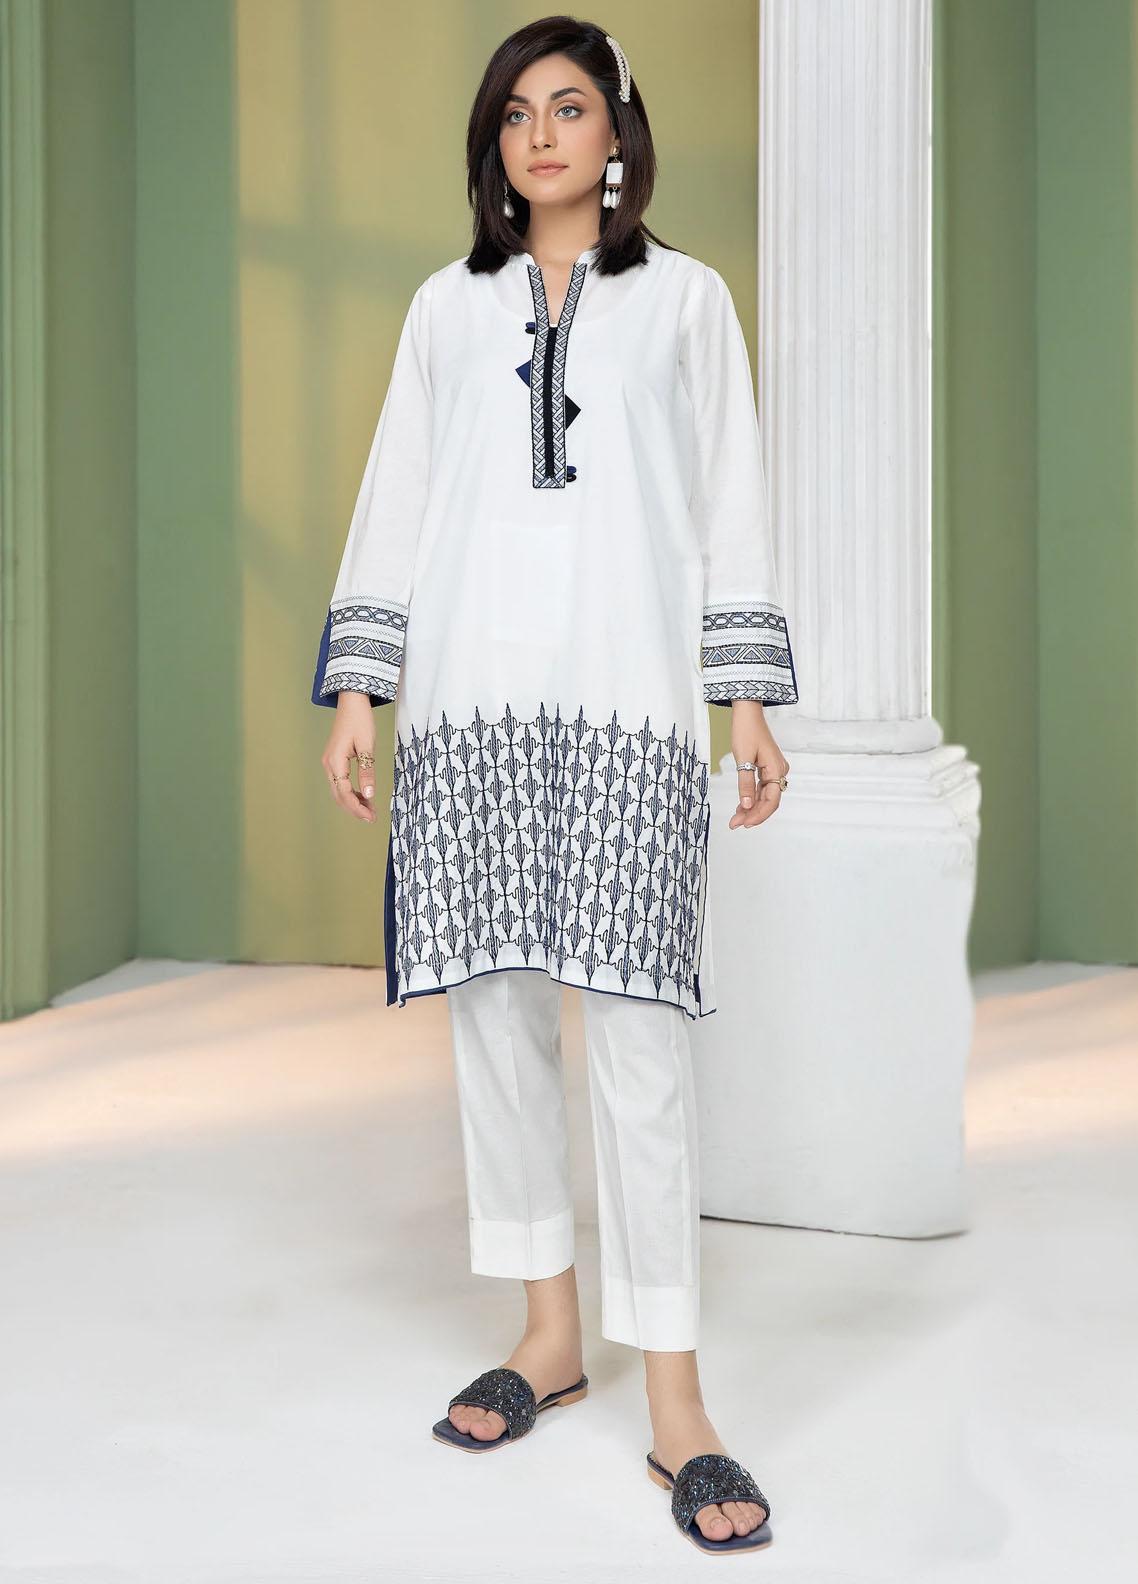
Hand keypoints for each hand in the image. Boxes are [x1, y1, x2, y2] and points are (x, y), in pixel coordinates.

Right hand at [321, 693, 378, 823]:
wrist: (352, 701)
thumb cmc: (360, 720)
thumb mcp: (367, 746)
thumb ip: (367, 771)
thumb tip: (369, 794)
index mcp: (335, 762)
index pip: (345, 793)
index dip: (357, 807)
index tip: (371, 816)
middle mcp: (328, 764)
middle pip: (339, 795)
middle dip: (355, 808)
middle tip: (372, 817)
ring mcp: (330, 762)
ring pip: (339, 790)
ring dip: (353, 801)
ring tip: (370, 809)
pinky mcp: (334, 760)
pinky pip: (340, 781)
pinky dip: (351, 791)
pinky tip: (363, 795)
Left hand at [727, 699, 788, 829]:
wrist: (747, 712)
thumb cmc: (746, 730)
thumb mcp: (743, 758)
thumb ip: (745, 784)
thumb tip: (747, 806)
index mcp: (776, 769)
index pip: (771, 801)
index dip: (758, 815)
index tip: (743, 824)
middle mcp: (779, 771)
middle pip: (769, 801)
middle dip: (753, 814)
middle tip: (735, 824)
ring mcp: (774, 769)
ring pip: (765, 796)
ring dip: (751, 808)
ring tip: (736, 819)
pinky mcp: (767, 767)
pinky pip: (762, 787)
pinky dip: (752, 797)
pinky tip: (742, 806)